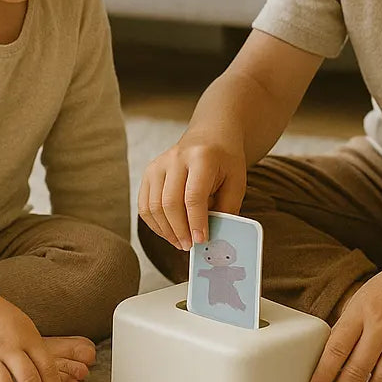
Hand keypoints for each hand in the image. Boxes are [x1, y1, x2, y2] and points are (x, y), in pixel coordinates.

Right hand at [138, 135, 246, 249]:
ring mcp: (159, 164)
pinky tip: (169, 232)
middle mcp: (176, 158)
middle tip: (190, 246)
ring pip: (153, 206)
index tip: (201, 240)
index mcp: (201, 157)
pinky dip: (154, 224)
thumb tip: (216, 237)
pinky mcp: (149, 172)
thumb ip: (227, 208)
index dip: (196, 221)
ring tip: (181, 242)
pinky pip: (144, 205)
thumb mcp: (236, 181)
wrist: (210, 135)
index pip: (193, 195)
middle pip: (169, 202)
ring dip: (166, 230)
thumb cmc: (225, 160)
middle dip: (179, 230)